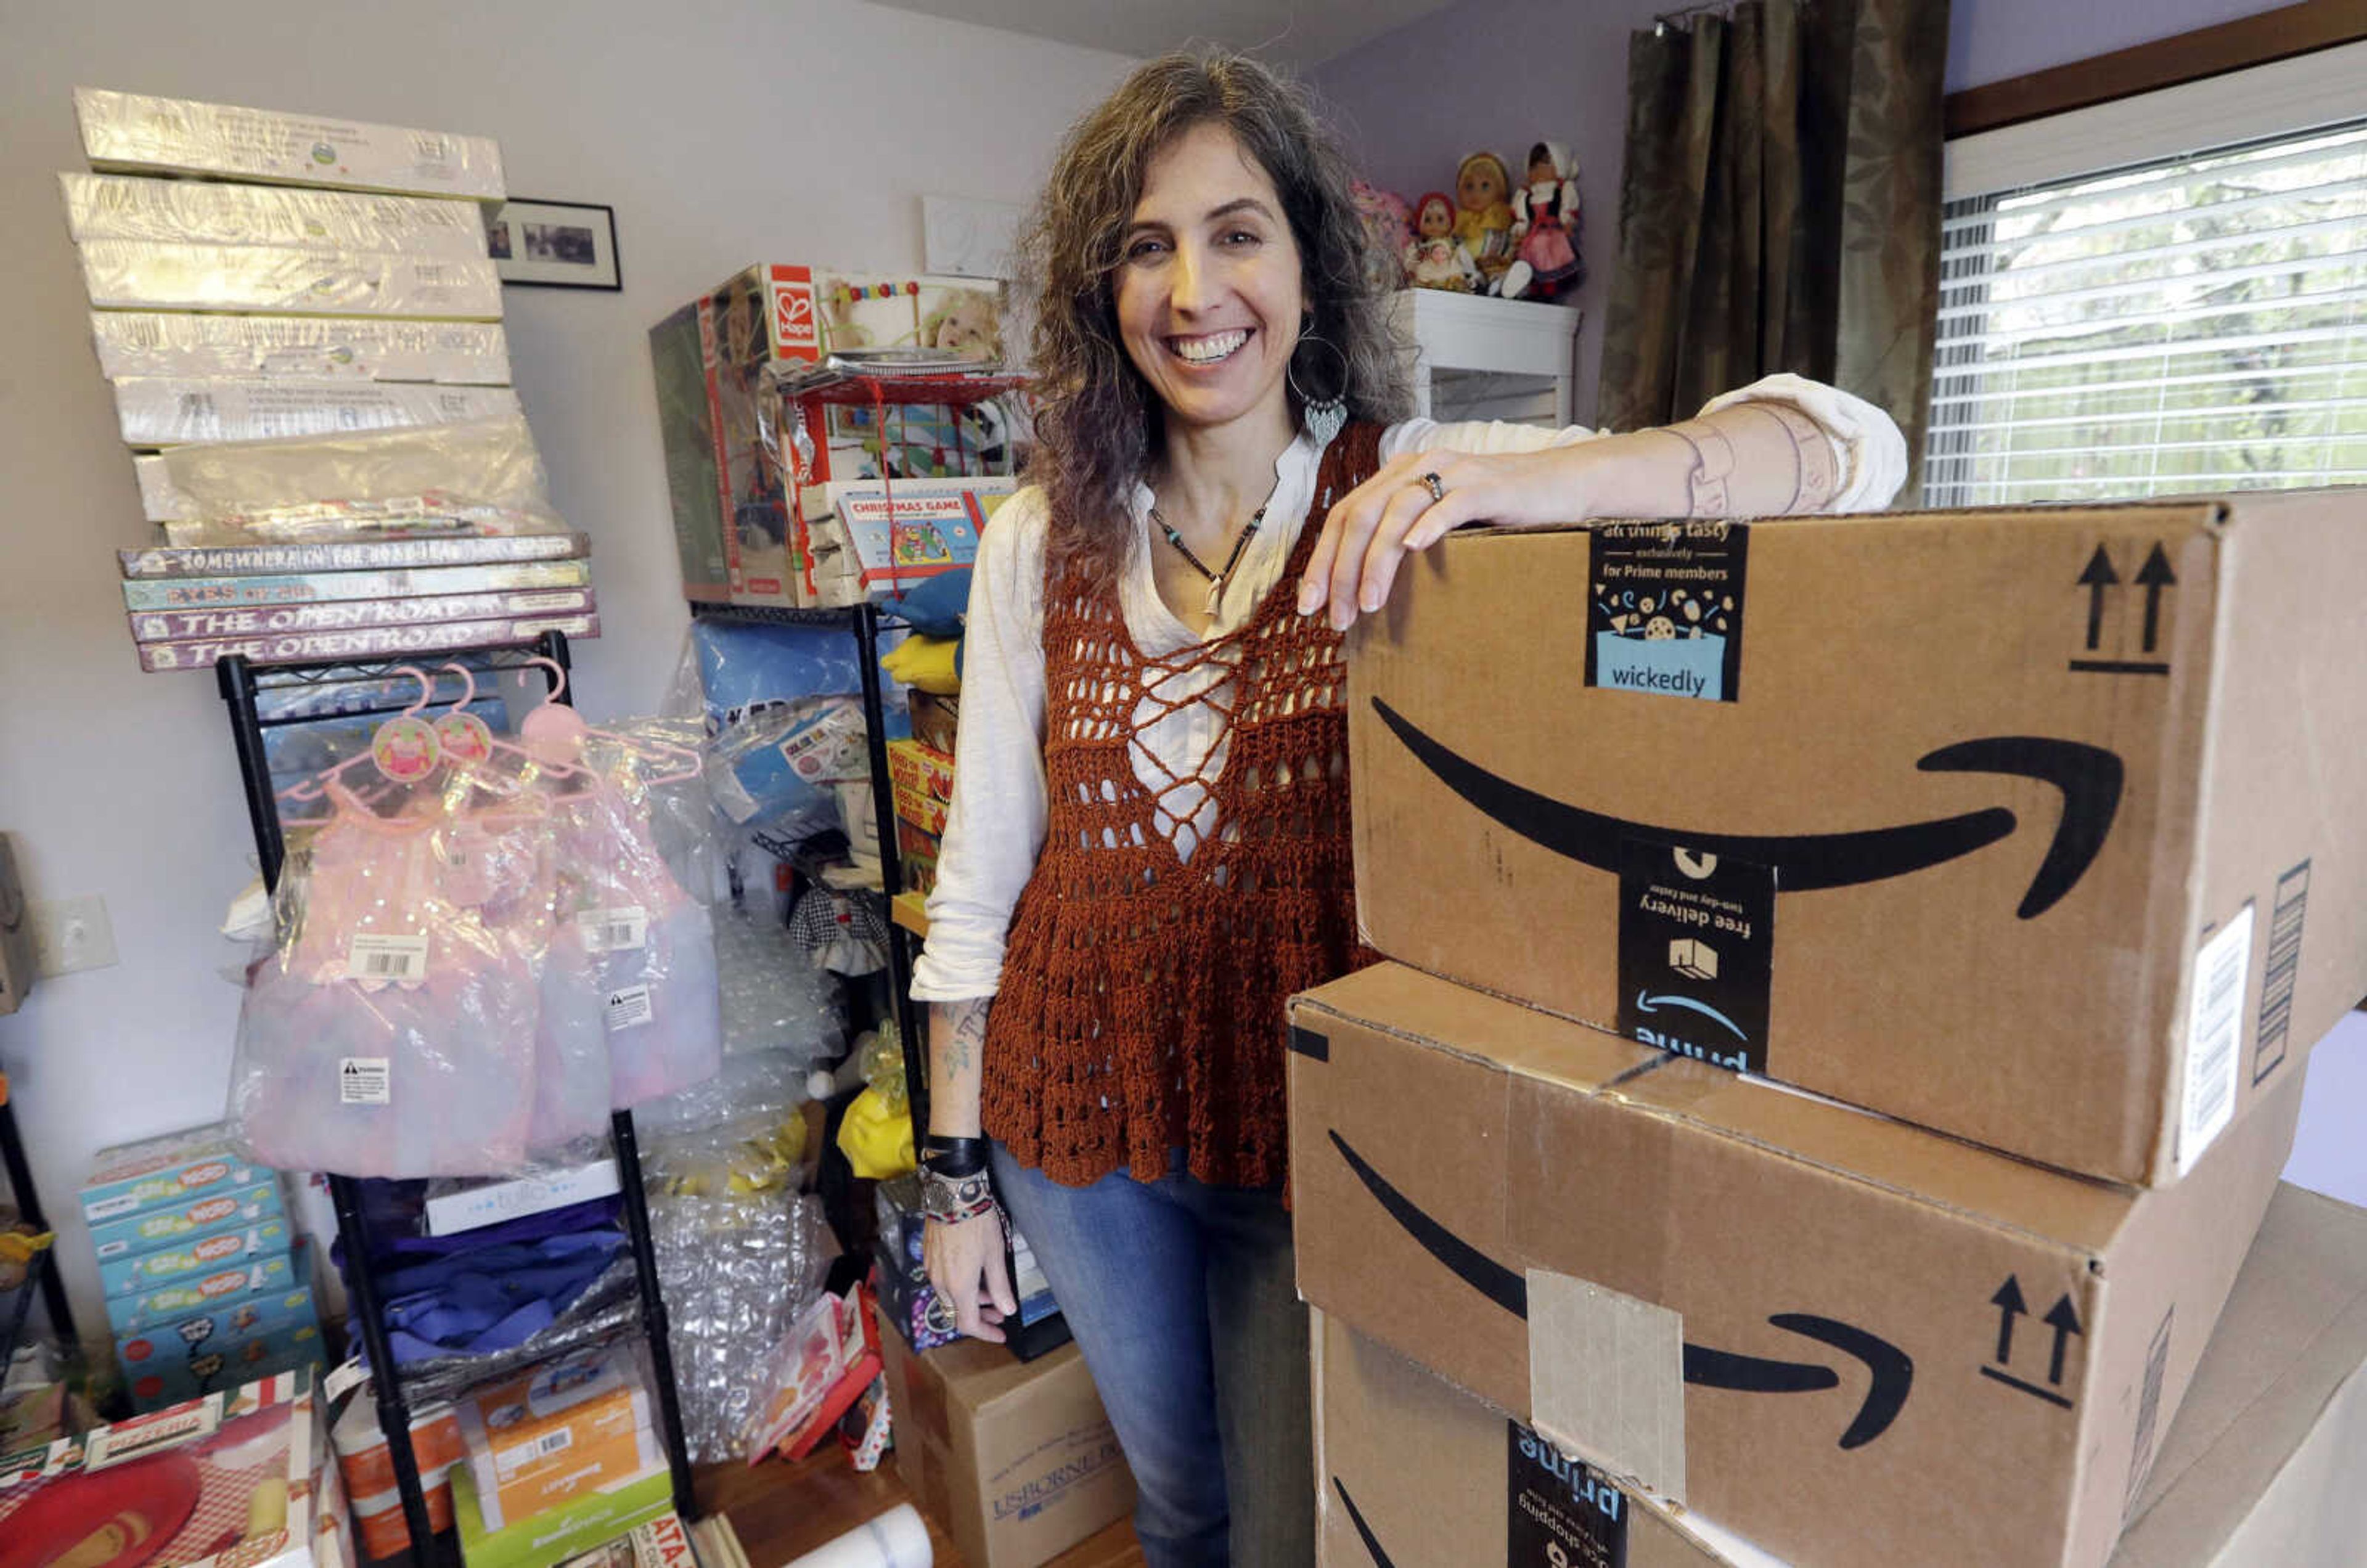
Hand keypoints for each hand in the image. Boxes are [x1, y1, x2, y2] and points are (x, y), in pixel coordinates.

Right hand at [923, 1206, 1015, 1342]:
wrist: (953, 1195)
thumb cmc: (976, 1223)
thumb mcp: (995, 1256)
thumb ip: (1000, 1287)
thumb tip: (1007, 1309)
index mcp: (959, 1286)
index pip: (969, 1324)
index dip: (986, 1333)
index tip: (999, 1333)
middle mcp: (941, 1282)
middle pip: (958, 1312)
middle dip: (980, 1316)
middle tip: (999, 1313)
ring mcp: (932, 1269)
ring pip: (950, 1296)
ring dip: (970, 1300)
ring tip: (990, 1292)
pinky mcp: (928, 1257)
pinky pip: (943, 1281)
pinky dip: (959, 1285)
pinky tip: (973, 1274)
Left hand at [1297, 440, 1644, 631]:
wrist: (1558, 487)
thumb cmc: (1496, 514)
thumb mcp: (1439, 525)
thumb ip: (1403, 542)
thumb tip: (1362, 593)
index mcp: (1397, 478)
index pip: (1343, 517)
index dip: (1322, 562)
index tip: (1309, 606)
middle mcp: (1416, 468)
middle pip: (1360, 516)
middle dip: (1340, 570)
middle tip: (1335, 617)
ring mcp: (1451, 473)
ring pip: (1395, 512)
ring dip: (1376, 561)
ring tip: (1368, 603)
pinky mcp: (1485, 486)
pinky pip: (1448, 504)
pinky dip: (1428, 526)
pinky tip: (1413, 550)